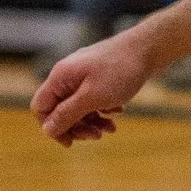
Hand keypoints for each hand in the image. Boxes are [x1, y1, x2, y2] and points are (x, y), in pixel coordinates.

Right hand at [32, 27, 152, 145]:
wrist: (150, 48)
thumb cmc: (120, 70)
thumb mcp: (92, 98)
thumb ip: (67, 114)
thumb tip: (47, 130)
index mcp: (61, 77)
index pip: (41, 107)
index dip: (52, 127)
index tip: (71, 142)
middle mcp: (68, 74)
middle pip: (60, 109)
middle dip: (76, 126)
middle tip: (96, 136)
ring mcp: (84, 74)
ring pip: (79, 106)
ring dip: (91, 121)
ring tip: (109, 129)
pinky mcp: (100, 76)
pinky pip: (93, 99)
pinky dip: (102, 110)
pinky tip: (118, 113)